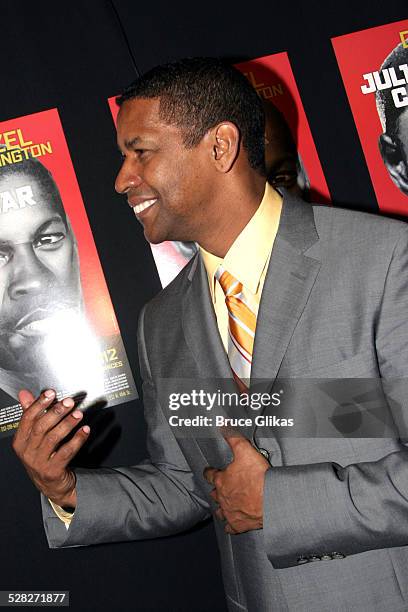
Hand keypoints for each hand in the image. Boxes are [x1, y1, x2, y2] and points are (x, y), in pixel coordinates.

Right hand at [12, 389, 89, 507]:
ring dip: (68, 424)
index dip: (38, 404)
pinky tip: (85, 430)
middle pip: (40, 428)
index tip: (51, 394)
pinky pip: (66, 452)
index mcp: (20, 441)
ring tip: (78, 414)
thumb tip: (24, 393)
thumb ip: (30, 413)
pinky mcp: (53, 471)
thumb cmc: (41, 455)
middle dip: (56, 412)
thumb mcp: (32, 436)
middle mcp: (27, 452)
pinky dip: (77, 440)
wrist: (50, 484)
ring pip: (53, 439)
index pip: (27, 419)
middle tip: (69, 402)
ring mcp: (39, 463)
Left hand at [203, 436, 269, 533]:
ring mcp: (230, 511)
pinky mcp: (239, 524)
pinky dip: (230, 525)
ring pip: (220, 511)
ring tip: (223, 504)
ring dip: (221, 507)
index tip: (210, 471)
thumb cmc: (258, 477)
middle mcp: (223, 497)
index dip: (210, 471)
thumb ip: (233, 437)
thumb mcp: (244, 450)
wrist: (272, 500)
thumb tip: (222, 425)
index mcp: (221, 480)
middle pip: (214, 493)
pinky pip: (230, 527)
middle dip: (216, 490)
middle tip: (219, 487)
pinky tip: (231, 524)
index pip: (210, 474)